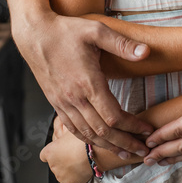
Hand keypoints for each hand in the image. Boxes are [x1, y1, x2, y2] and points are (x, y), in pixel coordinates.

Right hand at [14, 12, 152, 156]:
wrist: (35, 34)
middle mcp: (74, 98)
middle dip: (124, 143)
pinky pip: (73, 128)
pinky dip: (87, 139)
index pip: (113, 116)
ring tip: (124, 152)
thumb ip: (122, 44)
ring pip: (87, 134)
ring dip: (108, 145)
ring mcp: (63, 103)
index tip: (146, 130)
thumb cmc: (66, 31)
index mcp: (87, 83)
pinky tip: (98, 142)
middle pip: (103, 131)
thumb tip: (146, 51)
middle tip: (142, 151)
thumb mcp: (96, 30)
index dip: (132, 126)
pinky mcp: (56, 103)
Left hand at [40, 121, 94, 182]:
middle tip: (74, 153)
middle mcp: (53, 164)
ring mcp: (60, 175)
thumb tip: (59, 119)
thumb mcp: (71, 126)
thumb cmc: (86, 139)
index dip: (52, 151)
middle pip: (54, 162)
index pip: (44, 154)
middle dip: (62, 159)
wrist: (98, 152)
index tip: (58, 150)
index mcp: (50, 151)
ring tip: (79, 159)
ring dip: (68, 167)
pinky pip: (69, 180)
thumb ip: (62, 125)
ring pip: (61, 172)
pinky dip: (74, 175)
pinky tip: (81, 167)